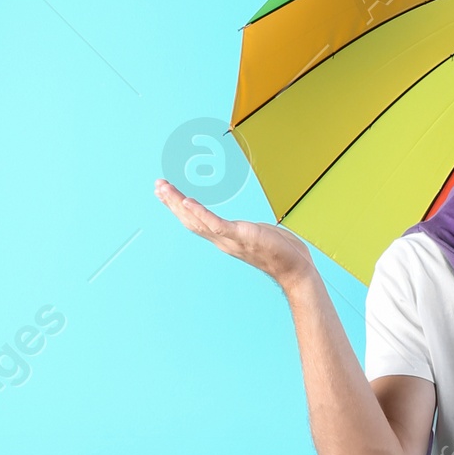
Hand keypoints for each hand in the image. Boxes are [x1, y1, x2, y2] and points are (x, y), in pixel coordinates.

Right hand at [155, 178, 315, 290]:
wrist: (295, 269)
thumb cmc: (280, 252)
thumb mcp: (254, 235)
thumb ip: (241, 230)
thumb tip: (238, 226)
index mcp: (224, 238)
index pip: (194, 221)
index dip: (178, 207)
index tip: (165, 192)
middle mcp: (222, 240)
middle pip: (189, 220)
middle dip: (172, 202)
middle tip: (157, 185)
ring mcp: (230, 239)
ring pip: (197, 220)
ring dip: (178, 204)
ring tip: (165, 189)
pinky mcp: (241, 236)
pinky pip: (216, 224)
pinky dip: (200, 213)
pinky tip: (188, 202)